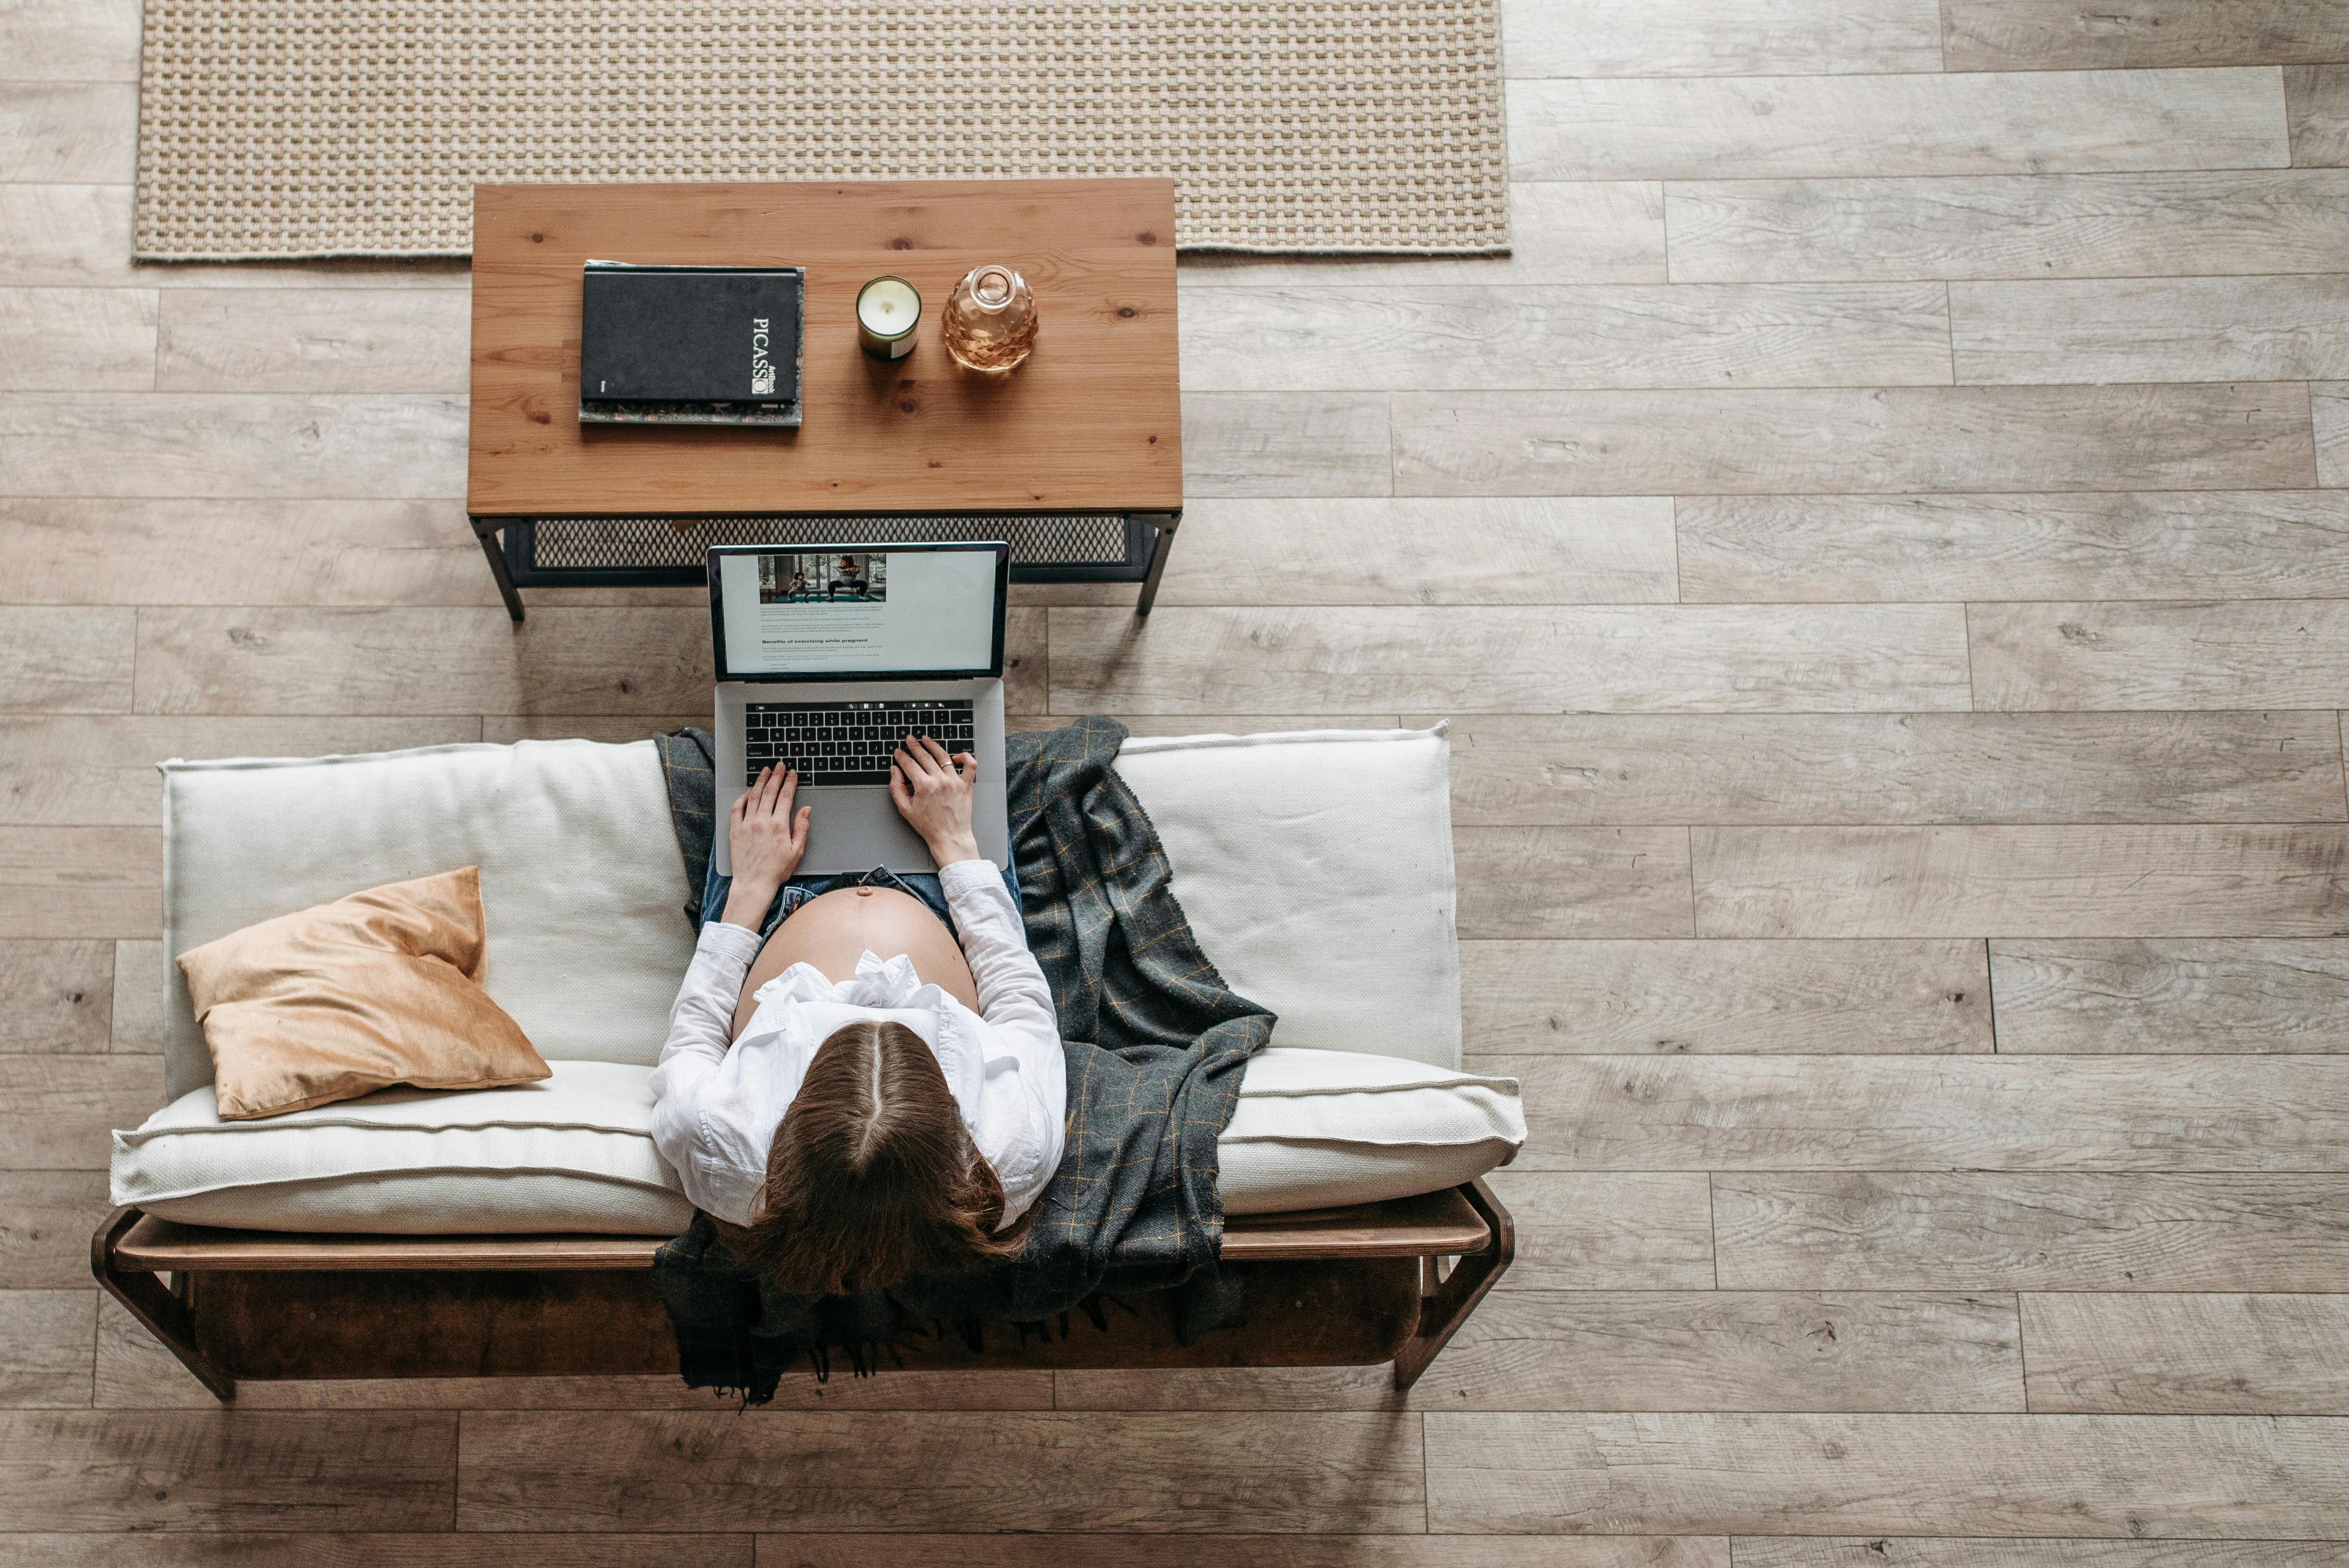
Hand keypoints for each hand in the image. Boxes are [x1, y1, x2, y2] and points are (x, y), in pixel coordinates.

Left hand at [721, 766, 809, 927]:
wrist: (754, 883)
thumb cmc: (776, 870)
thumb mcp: (797, 851)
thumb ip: (801, 827)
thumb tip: (805, 809)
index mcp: (779, 826)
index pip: (786, 796)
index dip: (790, 782)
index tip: (792, 773)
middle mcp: (762, 821)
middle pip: (769, 791)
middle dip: (776, 776)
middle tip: (779, 766)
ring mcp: (746, 824)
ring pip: (753, 796)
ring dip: (760, 781)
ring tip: (765, 771)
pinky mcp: (735, 830)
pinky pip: (737, 808)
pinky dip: (742, 797)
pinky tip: (747, 792)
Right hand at [888, 733, 981, 865]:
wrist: (950, 837)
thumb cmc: (928, 826)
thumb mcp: (905, 809)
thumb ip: (896, 787)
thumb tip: (894, 770)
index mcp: (924, 786)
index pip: (909, 764)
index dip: (901, 756)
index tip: (898, 752)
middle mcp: (940, 780)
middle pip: (924, 756)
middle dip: (914, 746)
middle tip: (910, 739)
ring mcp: (955, 781)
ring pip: (943, 756)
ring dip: (933, 745)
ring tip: (926, 740)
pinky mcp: (966, 785)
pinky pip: (969, 765)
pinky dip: (964, 757)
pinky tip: (955, 755)